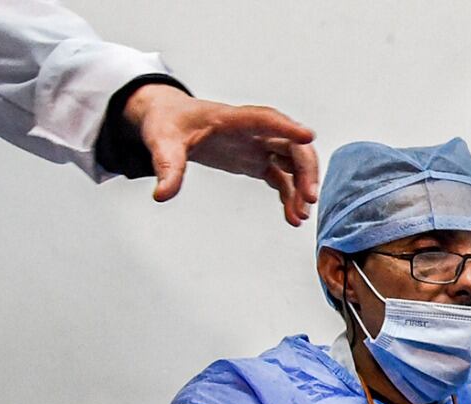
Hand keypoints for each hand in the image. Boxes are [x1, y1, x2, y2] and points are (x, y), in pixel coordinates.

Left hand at [123, 84, 318, 225]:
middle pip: (291, 145)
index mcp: (232, 119)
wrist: (169, 120)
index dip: (287, 127)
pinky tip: (291, 216)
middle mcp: (253, 131)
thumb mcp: (162, 142)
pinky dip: (290, 196)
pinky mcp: (258, 160)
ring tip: (299, 217)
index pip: (265, 119)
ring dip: (302, 187)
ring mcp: (259, 146)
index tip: (308, 136)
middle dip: (306, 170)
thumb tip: (163, 193)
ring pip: (293, 163)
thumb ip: (167, 168)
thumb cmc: (169, 122)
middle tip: (309, 199)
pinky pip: (283, 178)